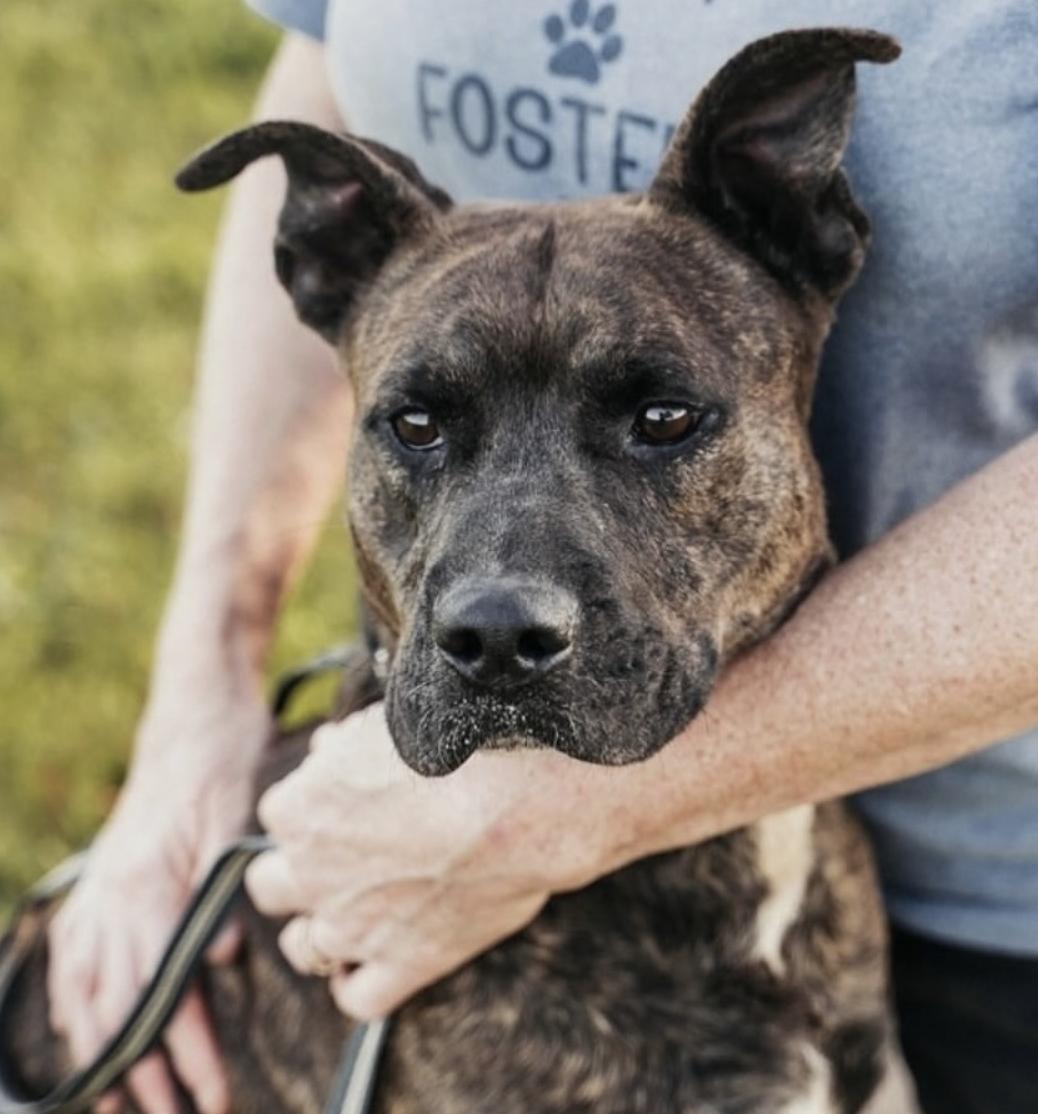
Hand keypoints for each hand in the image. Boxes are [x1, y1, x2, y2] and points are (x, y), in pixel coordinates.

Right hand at [47, 694, 270, 1113]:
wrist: (195, 704)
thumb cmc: (223, 755)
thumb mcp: (235, 816)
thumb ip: (220, 891)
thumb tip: (221, 962)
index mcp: (147, 881)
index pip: (163, 989)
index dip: (186, 1050)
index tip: (210, 1093)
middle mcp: (112, 890)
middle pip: (118, 1002)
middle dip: (143, 1071)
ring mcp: (100, 882)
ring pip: (86, 986)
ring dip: (103, 1049)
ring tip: (121, 1101)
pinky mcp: (103, 873)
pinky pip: (74, 953)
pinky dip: (75, 999)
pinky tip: (81, 1026)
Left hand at [246, 703, 639, 1018]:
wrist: (518, 800)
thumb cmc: (456, 751)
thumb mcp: (383, 726)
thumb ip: (342, 747)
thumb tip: (327, 749)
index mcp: (300, 808)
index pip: (278, 812)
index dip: (312, 805)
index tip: (345, 799)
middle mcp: (312, 873)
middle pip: (270, 884)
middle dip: (296, 870)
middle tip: (338, 856)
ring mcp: (352, 926)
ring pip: (301, 947)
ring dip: (319, 930)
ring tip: (358, 910)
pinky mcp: (401, 964)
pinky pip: (357, 997)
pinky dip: (360, 983)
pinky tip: (381, 959)